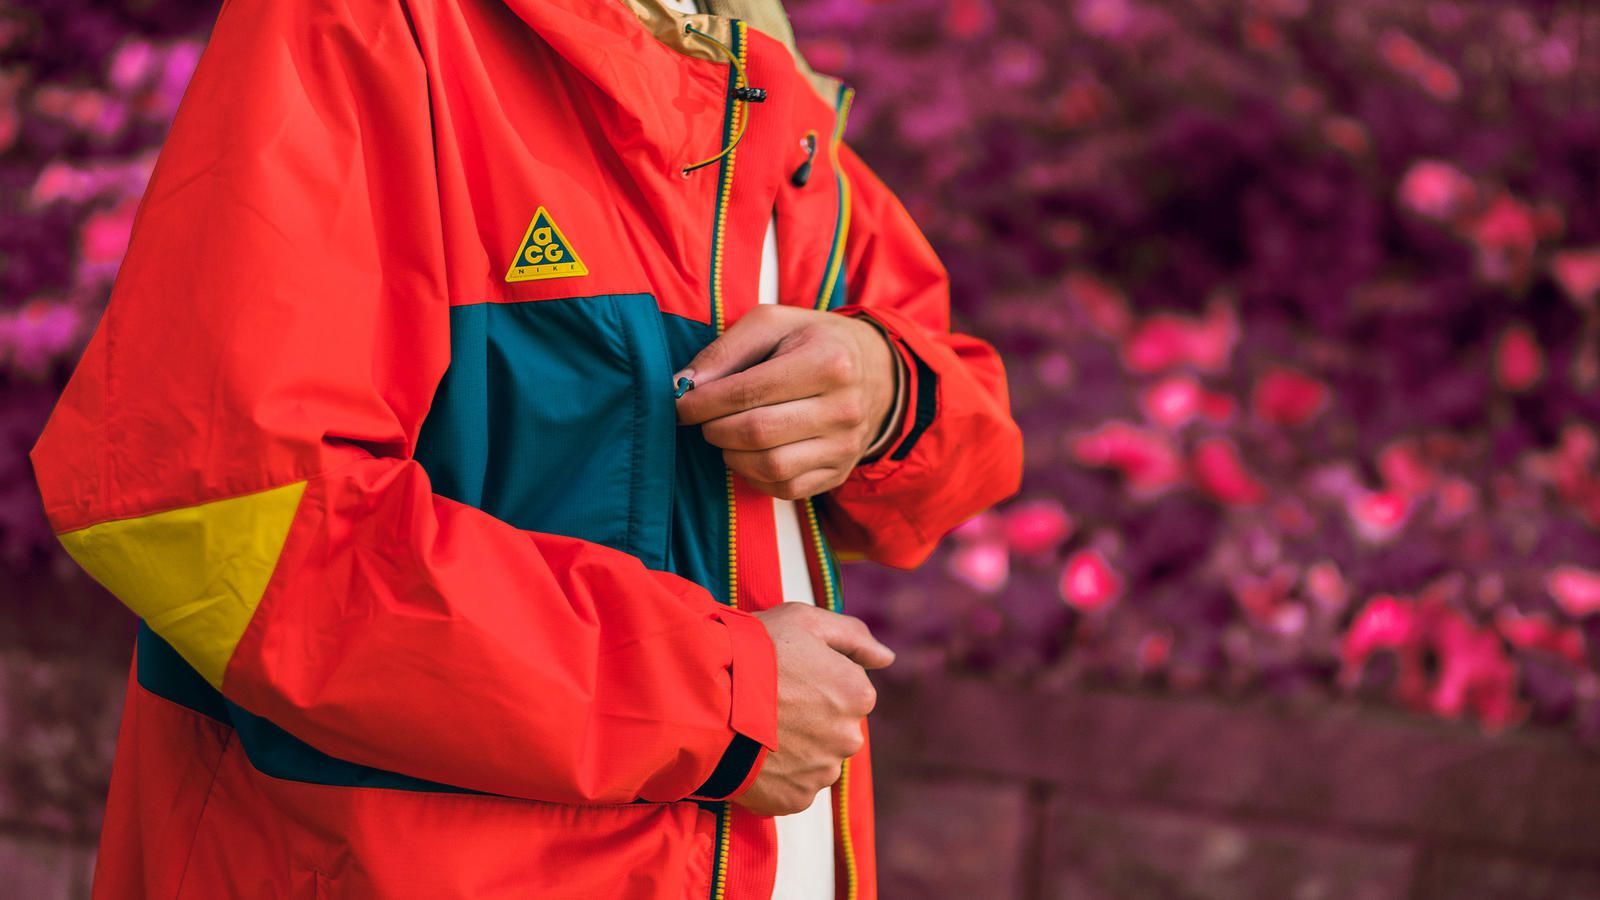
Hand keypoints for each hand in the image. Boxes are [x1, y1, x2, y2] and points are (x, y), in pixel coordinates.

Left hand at [675, 306, 901, 500]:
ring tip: (726, 434)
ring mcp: (845, 446)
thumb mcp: (774, 324)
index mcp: (828, 362)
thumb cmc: (813, 342)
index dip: (704, 402)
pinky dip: (753, 476)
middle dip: (714, 428)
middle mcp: (843, 409)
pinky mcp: (839, 473)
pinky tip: (749, 453)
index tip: (681, 403)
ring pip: (770, 467)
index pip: (750, 392)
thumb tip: (683, 385)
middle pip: (757, 433)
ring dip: (731, 454)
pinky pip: (784, 489)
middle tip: (703, 418)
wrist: (876, 373)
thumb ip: (726, 349)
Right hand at [734, 603, 893, 815]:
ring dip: (794, 747)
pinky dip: (777, 775)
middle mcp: (849, 737)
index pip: (847, 689)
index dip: (813, 679)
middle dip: (809, 717)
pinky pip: (793, 786)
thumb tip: (887, 657)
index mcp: (858, 694)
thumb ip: (853, 636)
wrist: (704, 699)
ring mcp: (822, 772)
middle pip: (834, 727)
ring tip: (756, 729)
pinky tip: (753, 753)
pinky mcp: (795, 799)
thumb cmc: (753, 653)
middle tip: (769, 703)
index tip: (785, 675)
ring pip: (815, 758)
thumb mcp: (805, 621)